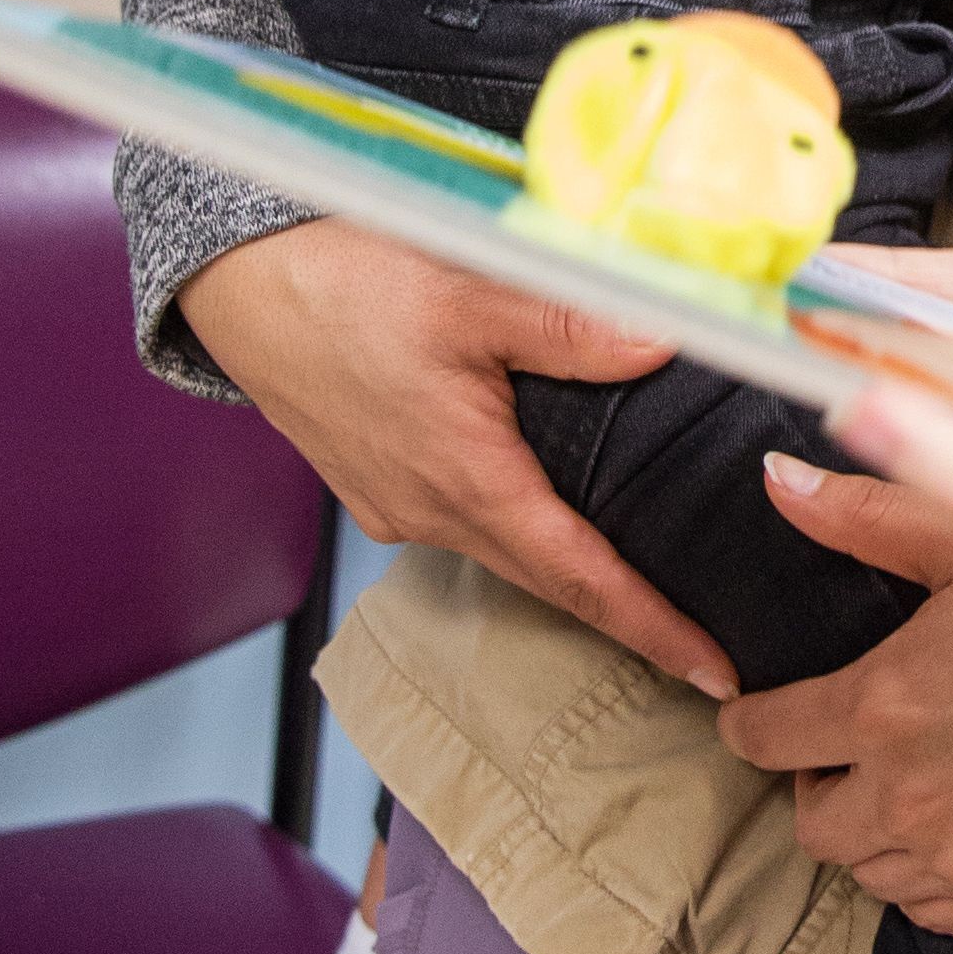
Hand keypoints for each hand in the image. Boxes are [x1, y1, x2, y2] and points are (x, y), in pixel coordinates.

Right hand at [177, 220, 735, 699]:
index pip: (582, 580)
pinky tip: (544, 500)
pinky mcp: (374, 486)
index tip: (713, 672)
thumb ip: (576, 328)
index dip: (653, 629)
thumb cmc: (346, 281)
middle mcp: (429, 513)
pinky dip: (514, 524)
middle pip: (548, 580)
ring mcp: (396, 505)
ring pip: (504, 551)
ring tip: (639, 575)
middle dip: (624, 615)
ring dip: (566, 566)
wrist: (240, 283)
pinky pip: (461, 522)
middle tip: (700, 644)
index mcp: (467, 482)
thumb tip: (668, 343)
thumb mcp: (476, 294)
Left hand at [730, 456, 952, 933]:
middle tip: (857, 752)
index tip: (765, 712)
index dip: (755, 718)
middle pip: (811, 823)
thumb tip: (775, 480)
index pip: (764, 736)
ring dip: (878, 834)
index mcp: (883, 705)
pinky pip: (940, 914)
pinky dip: (940, 879)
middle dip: (819, 785)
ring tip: (921, 787)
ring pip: (871, 874)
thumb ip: (869, 516)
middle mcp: (909, 798)